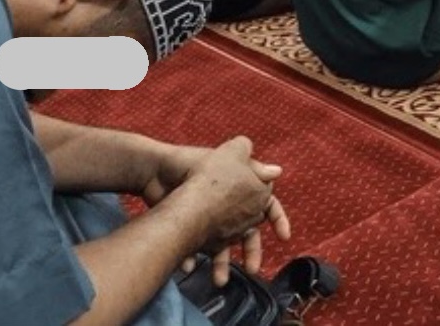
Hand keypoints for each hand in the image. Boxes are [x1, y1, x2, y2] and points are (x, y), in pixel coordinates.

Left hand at [145, 137, 290, 284]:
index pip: (266, 206)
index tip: (284, 237)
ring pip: (222, 247)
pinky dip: (192, 257)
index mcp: (240, 190)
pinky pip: (195, 247)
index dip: (277, 220)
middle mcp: (228, 207)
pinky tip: (188, 265)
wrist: (155, 171)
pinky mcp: (190, 228)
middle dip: (251, 252)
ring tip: (219, 280)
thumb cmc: (191, 162)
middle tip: (253, 269)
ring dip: (222, 264)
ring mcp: (209, 219)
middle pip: (247, 233)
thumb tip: (277, 172)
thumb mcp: (225, 159)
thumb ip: (252, 168)